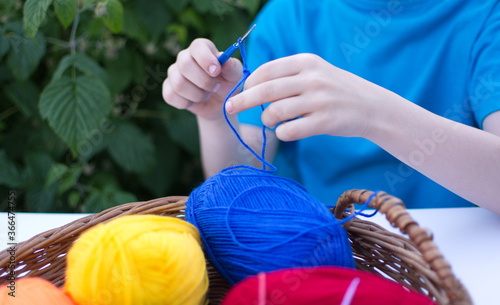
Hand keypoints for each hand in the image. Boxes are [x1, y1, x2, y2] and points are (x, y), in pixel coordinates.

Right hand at [162, 38, 242, 119]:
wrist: (219, 104)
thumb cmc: (227, 84)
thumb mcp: (234, 75)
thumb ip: (231, 66)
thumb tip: (222, 58)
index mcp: (201, 48)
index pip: (197, 47)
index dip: (205, 59)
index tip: (216, 71)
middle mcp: (184, 57)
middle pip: (185, 64)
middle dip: (204, 81)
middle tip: (215, 87)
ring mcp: (174, 73)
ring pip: (179, 83)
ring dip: (198, 94)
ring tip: (207, 94)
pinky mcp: (169, 89)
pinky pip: (171, 96)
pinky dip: (186, 103)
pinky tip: (194, 101)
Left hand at [225, 53, 399, 140]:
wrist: (372, 107)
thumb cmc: (336, 90)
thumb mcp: (316, 72)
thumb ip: (287, 75)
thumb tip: (251, 84)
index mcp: (307, 62)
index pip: (267, 70)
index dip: (248, 83)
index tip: (239, 93)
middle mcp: (312, 78)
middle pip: (265, 90)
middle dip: (242, 101)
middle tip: (229, 109)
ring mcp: (319, 100)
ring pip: (275, 112)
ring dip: (266, 120)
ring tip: (270, 122)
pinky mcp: (325, 122)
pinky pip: (289, 130)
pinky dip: (281, 132)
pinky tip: (285, 131)